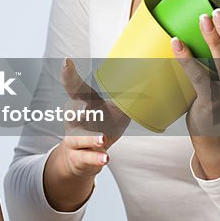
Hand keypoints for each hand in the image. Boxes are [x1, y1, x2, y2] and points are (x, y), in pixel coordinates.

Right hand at [43, 59, 129, 211]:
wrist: (82, 158)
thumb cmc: (103, 126)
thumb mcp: (115, 110)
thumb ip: (129, 97)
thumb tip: (153, 79)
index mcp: (82, 102)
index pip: (74, 86)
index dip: (69, 74)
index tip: (67, 62)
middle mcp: (74, 120)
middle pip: (71, 111)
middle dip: (77, 109)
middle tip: (85, 107)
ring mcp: (74, 139)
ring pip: (77, 138)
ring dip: (90, 139)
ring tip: (103, 139)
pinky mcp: (78, 157)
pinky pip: (85, 158)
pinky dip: (95, 158)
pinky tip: (105, 158)